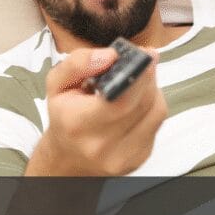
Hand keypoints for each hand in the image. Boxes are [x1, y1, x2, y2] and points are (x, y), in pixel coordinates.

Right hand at [27, 46, 165, 176]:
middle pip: (143, 103)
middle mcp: (101, 145)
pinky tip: (137, 101)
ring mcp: (122, 156)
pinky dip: (153, 106)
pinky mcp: (139, 158)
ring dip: (152, 89)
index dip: (139, 75)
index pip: (120, 100)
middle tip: (143, 59)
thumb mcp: (57, 84)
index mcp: (77, 124)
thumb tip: (110, 56)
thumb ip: (78, 63)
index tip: (144, 55)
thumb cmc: (64, 117)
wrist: (69, 157)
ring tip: (136, 82)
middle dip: (147, 75)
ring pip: (156, 111)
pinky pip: (157, 123)